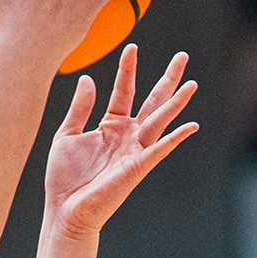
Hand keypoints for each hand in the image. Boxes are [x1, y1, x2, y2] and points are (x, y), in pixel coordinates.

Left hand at [43, 45, 196, 238]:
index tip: (131, 46)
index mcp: (110, 125)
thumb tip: (88, 78)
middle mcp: (127, 135)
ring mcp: (135, 150)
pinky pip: (160, 149)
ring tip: (192, 84)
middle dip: (167, 79)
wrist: (65, 210)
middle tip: (182, 56)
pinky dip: (175, 138)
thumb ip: (80, 108)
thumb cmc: (64, 178)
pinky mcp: (137, 168)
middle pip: (152, 101)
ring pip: (159, 120)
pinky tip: (191, 126)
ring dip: (176, 103)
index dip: (128, 69)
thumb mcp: (66, 135)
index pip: (124, 90)